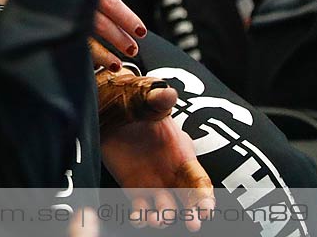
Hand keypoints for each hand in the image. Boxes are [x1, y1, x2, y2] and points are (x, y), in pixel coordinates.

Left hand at [99, 91, 214, 230]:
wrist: (109, 110)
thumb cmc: (135, 104)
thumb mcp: (147, 100)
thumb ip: (157, 100)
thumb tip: (168, 93)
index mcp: (182, 154)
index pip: (199, 179)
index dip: (205, 195)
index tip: (206, 209)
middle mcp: (171, 173)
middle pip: (188, 199)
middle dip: (192, 213)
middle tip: (192, 223)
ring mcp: (154, 183)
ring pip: (165, 207)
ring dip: (164, 216)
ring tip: (158, 219)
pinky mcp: (134, 188)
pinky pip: (141, 207)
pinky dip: (141, 216)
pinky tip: (139, 218)